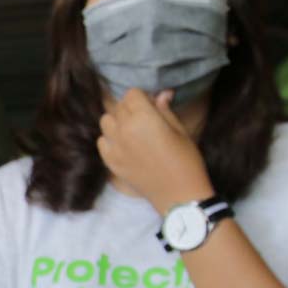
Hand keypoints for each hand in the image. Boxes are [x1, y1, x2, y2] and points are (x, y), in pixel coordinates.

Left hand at [97, 89, 213, 214]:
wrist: (178, 194)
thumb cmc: (186, 160)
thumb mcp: (180, 130)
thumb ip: (165, 110)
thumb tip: (162, 94)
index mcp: (143, 118)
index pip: (131, 94)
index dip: (142, 97)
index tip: (151, 106)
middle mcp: (124, 129)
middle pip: (118, 106)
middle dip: (131, 108)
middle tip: (145, 119)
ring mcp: (114, 147)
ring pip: (106, 121)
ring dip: (117, 122)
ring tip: (132, 131)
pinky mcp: (109, 162)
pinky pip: (101, 141)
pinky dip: (110, 139)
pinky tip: (124, 145)